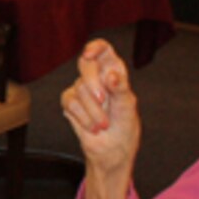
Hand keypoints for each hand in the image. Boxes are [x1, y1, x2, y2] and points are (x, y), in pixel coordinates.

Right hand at [60, 39, 139, 173]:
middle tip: (103, 100)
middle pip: (86, 64)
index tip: (89, 55)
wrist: (112, 151)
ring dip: (93, 110)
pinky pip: (70, 102)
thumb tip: (111, 76)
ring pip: (79, 88)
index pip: (103, 50)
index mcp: (114, 72)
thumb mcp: (128, 107)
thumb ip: (120, 88)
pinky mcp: (70, 103)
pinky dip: (83, 117)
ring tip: (104, 124)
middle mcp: (97, 78)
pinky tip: (92, 127)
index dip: (95, 48)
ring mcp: (82, 90)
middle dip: (92, 82)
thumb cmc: (125, 127)